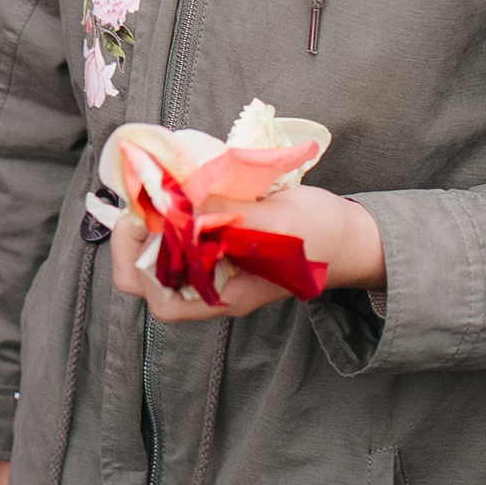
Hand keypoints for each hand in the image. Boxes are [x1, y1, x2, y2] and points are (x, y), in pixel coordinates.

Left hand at [109, 185, 384, 321]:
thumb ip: (227, 213)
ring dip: (151, 220)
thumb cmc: (321, 236)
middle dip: (135, 239)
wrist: (350, 234)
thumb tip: (176, 199)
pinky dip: (171, 209)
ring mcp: (213, 262)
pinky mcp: (218, 237)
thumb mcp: (275, 222)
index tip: (147, 219)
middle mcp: (212, 285)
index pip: (162, 300)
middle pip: (148, 278)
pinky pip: (179, 232)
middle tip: (143, 199)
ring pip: (158, 252)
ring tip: (160, 188)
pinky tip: (179, 184)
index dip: (143, 262)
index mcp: (225, 296)